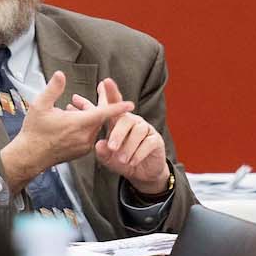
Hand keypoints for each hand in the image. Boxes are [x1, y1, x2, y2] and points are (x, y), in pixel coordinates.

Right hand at [2, 70, 133, 190]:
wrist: (29, 156)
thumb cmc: (34, 131)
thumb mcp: (40, 105)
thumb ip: (53, 88)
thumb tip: (60, 74)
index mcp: (79, 124)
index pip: (104, 113)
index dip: (118, 107)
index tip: (131, 104)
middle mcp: (85, 136)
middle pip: (98, 116)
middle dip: (94, 104)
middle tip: (92, 92)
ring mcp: (84, 145)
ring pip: (93, 125)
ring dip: (86, 115)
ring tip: (70, 107)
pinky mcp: (82, 152)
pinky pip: (89, 135)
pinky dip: (83, 126)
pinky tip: (69, 120)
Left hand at [81, 77, 169, 195]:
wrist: (142, 173)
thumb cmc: (122, 160)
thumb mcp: (108, 157)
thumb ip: (102, 152)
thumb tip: (99, 145)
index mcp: (119, 121)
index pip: (115, 105)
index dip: (111, 92)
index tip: (105, 82)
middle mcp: (133, 121)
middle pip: (125, 120)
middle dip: (118, 133)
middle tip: (111, 147)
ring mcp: (146, 129)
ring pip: (137, 132)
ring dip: (128, 147)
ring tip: (122, 160)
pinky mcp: (156, 140)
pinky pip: (148, 143)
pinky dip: (138, 154)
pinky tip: (132, 162)